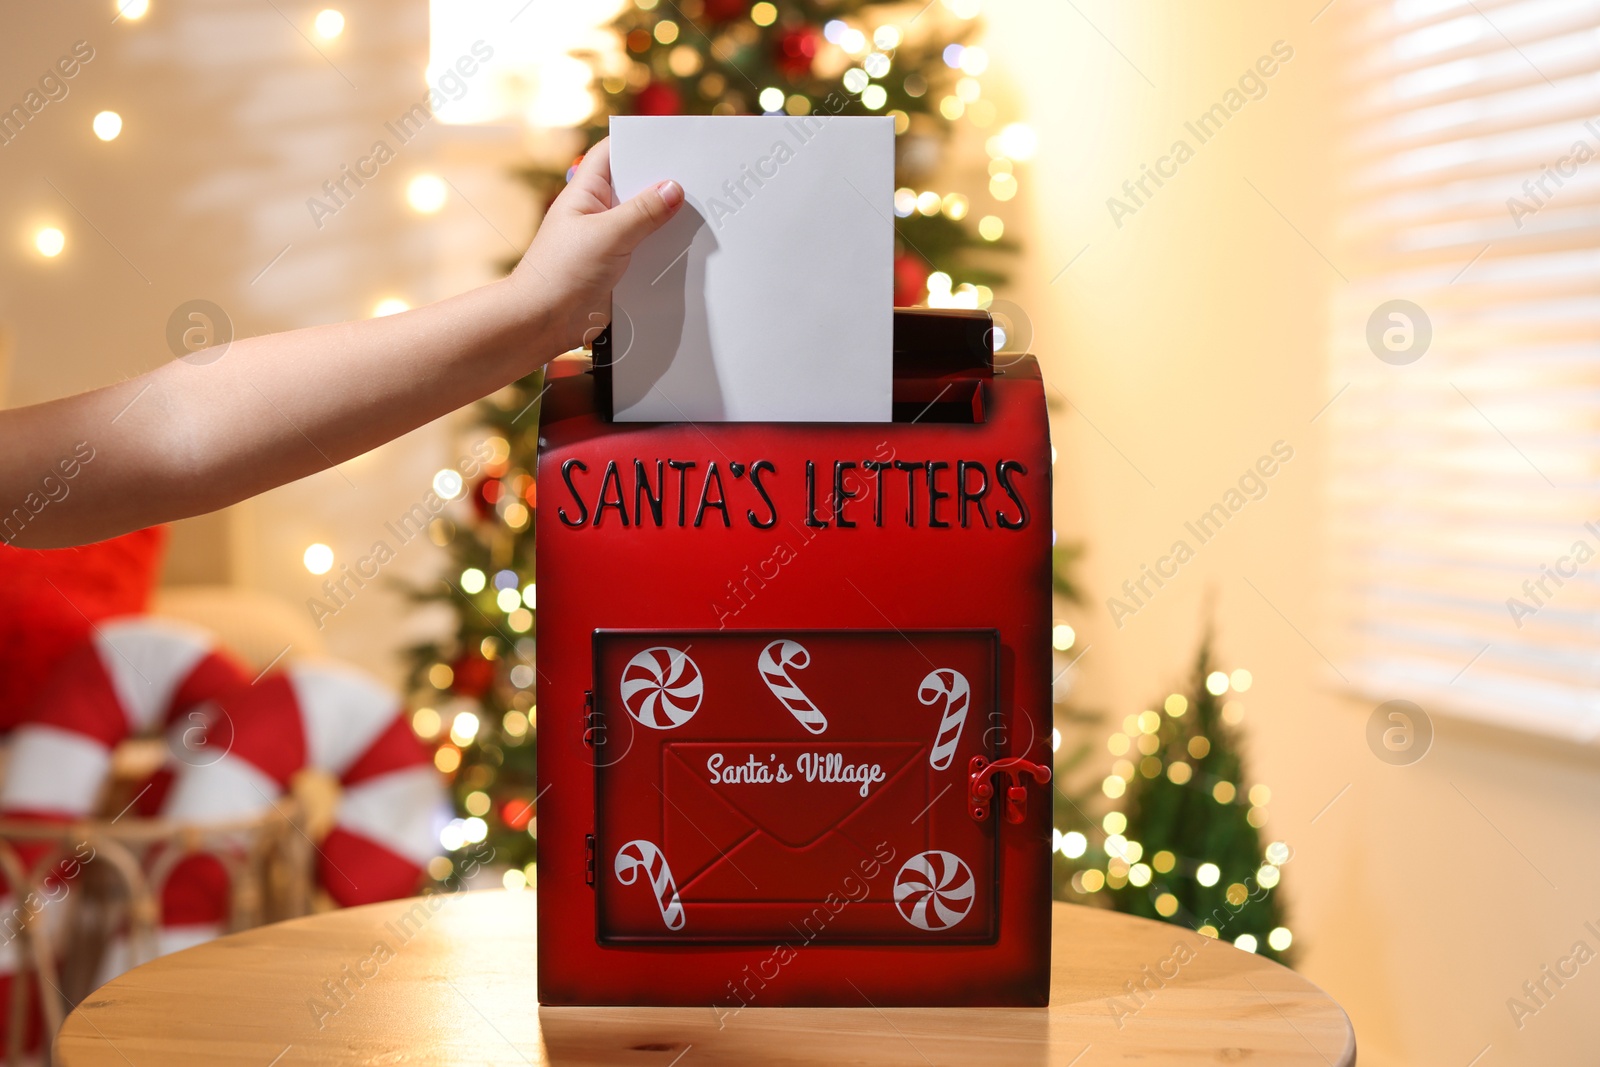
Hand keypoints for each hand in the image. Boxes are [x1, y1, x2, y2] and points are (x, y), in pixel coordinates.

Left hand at [512, 136, 684, 352]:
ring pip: (647, 223)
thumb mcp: (605, 236)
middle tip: (699, 179)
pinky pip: (650, 253)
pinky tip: (690, 250)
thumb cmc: (559, 273)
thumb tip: (674, 189)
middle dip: (664, 184)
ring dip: (669, 222)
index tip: (673, 141)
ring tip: (703, 213)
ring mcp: (611, 241)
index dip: (639, 143)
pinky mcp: (622, 269)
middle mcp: (599, 213)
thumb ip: (642, 212)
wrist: (544, 322)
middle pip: (637, 187)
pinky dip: (667, 252)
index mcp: (587, 193)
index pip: (613, 153)